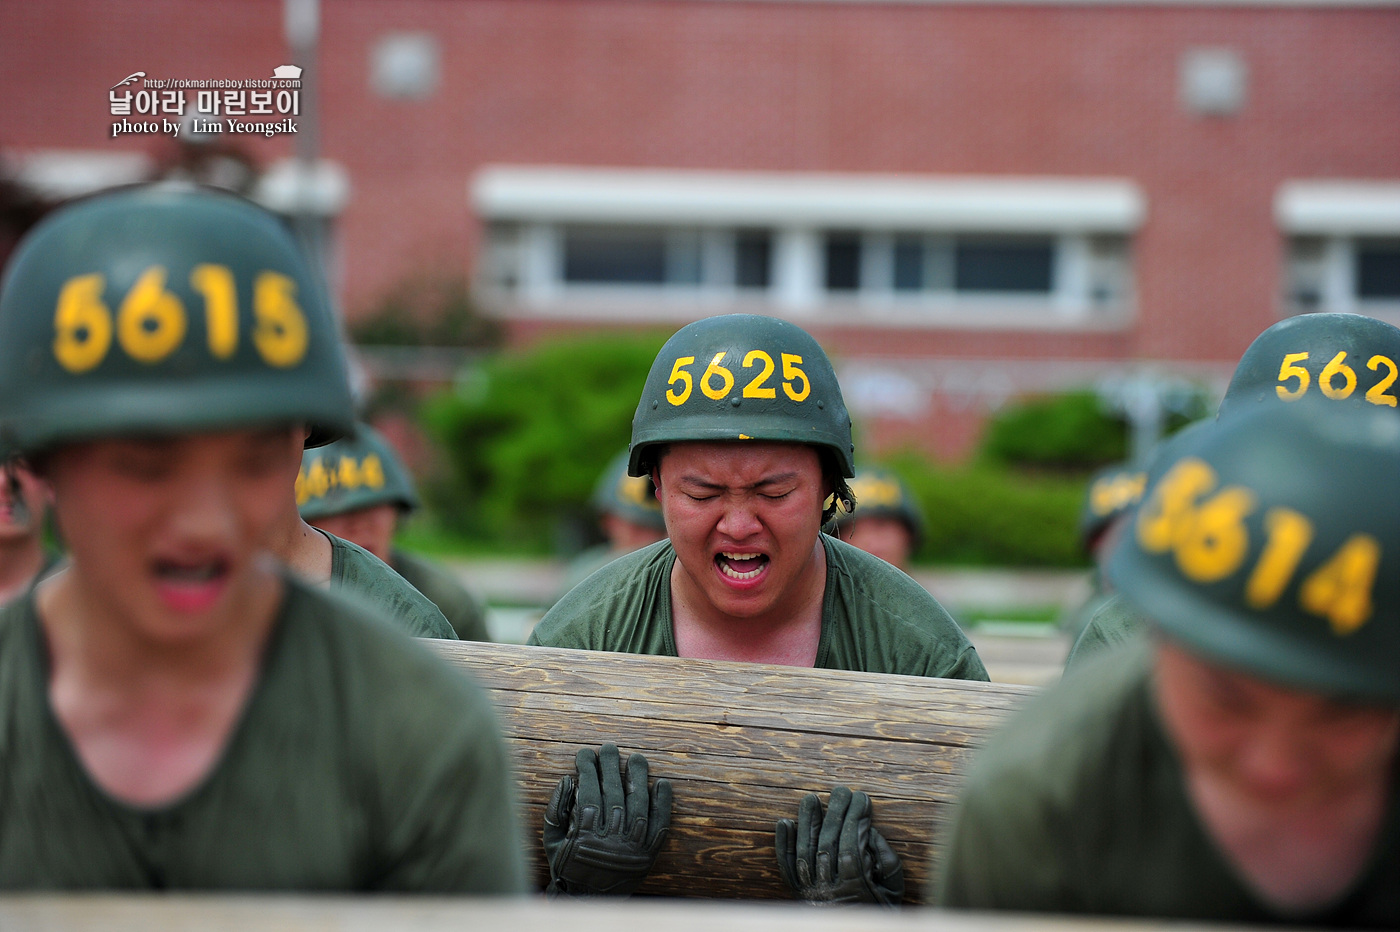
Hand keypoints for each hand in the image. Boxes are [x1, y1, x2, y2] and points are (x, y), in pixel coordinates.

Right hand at [542, 743, 672, 896]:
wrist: (587, 901)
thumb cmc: (566, 865)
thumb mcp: (552, 841)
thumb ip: (556, 809)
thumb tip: (567, 778)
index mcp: (584, 836)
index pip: (588, 792)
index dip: (587, 769)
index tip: (585, 752)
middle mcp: (610, 840)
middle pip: (614, 794)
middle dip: (610, 766)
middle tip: (609, 747)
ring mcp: (632, 847)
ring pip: (639, 805)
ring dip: (638, 778)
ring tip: (636, 758)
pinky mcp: (648, 854)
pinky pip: (659, 825)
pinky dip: (663, 803)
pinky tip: (662, 783)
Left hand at [775, 785, 904, 905]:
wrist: (850, 931)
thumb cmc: (878, 909)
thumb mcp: (893, 889)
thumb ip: (886, 860)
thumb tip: (870, 832)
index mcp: (854, 888)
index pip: (852, 845)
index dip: (856, 819)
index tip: (862, 798)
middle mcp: (828, 889)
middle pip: (828, 844)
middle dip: (835, 813)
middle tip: (842, 790)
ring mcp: (809, 889)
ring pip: (804, 850)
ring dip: (807, 821)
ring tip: (811, 798)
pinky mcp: (796, 890)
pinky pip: (787, 865)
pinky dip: (783, 843)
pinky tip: (784, 822)